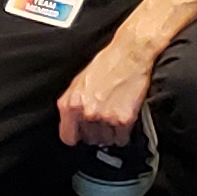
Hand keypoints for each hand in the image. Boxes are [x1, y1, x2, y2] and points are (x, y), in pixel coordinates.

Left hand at [54, 34, 155, 149]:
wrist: (129, 55)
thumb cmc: (105, 65)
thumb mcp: (78, 83)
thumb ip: (72, 105)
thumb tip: (72, 123)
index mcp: (70, 105)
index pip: (67, 137)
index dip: (77, 136)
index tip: (83, 134)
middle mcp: (85, 113)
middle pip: (89, 140)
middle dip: (96, 132)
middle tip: (104, 117)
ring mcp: (104, 118)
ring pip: (106, 141)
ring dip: (111, 133)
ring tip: (115, 113)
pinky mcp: (123, 120)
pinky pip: (121, 138)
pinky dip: (123, 132)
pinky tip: (124, 116)